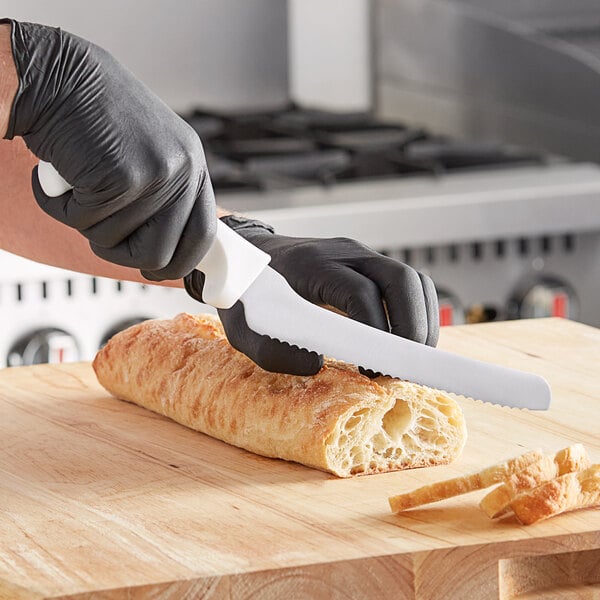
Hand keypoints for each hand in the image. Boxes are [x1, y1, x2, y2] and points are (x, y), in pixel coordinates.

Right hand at [4, 19, 215, 279]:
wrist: (57, 75)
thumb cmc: (94, 119)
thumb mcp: (147, 155)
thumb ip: (162, 197)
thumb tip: (164, 252)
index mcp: (192, 166)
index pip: (203, 235)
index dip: (180, 262)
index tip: (158, 271)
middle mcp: (182, 170)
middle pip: (160, 254)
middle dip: (122, 255)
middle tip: (99, 229)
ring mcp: (155, 174)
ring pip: (114, 241)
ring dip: (84, 221)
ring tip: (78, 181)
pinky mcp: (122, 176)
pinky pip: (84, 220)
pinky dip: (60, 204)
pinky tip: (61, 172)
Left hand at [185, 216, 438, 375]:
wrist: (248, 263)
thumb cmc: (249, 298)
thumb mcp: (247, 333)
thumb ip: (276, 353)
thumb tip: (318, 364)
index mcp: (312, 266)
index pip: (360, 292)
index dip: (375, 331)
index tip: (371, 370)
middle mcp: (342, 253)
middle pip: (400, 279)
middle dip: (413, 327)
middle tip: (405, 368)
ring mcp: (359, 255)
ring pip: (411, 279)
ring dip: (421, 321)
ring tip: (409, 359)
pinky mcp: (367, 265)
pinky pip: (405, 284)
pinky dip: (416, 313)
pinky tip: (404, 342)